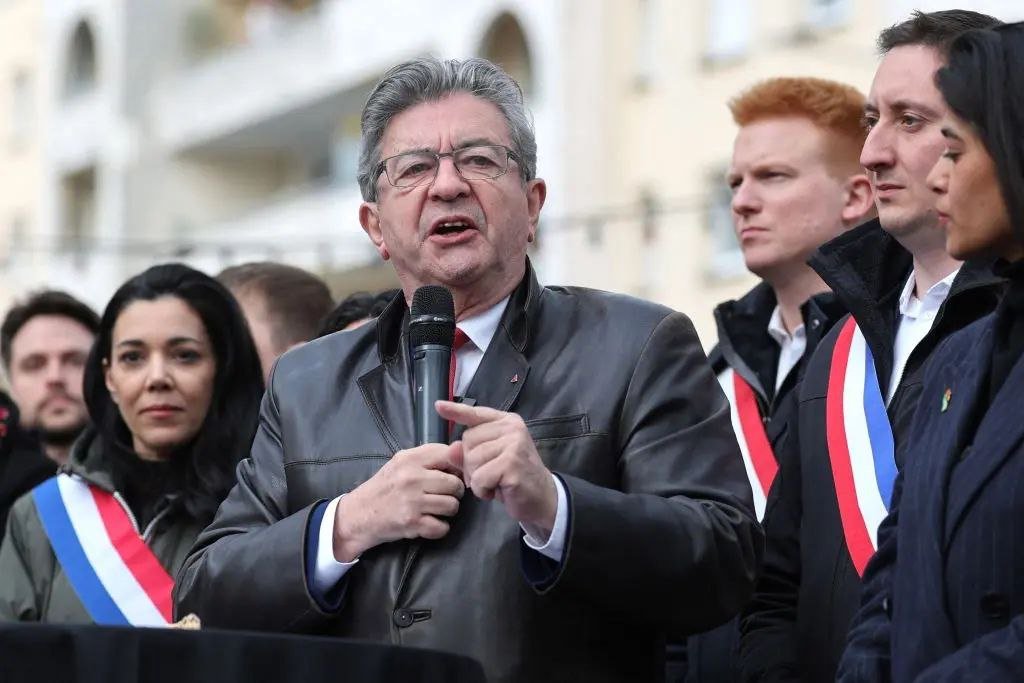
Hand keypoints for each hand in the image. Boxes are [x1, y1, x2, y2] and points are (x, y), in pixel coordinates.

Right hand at [332, 443, 463, 561]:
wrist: (358, 514)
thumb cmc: (385, 488)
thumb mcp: (402, 463)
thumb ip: (429, 456)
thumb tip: (462, 452)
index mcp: (410, 459)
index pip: (449, 456)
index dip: (456, 467)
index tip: (451, 475)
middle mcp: (412, 478)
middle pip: (455, 484)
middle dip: (454, 493)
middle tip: (442, 496)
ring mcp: (412, 501)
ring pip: (452, 506)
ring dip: (447, 511)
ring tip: (433, 509)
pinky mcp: (412, 523)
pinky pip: (442, 527)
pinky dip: (438, 528)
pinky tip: (427, 523)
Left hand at [435, 400, 556, 536]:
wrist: (543, 498)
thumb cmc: (515, 477)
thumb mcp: (490, 461)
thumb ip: (470, 452)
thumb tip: (452, 449)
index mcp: (506, 422)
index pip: (476, 414)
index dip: (456, 411)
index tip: (438, 406)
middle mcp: (511, 428)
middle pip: (467, 441)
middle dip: (470, 463)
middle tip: (488, 474)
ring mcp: (513, 444)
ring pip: (471, 461)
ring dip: (477, 479)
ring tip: (494, 482)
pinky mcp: (512, 464)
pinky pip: (479, 478)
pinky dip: (482, 490)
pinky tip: (496, 491)